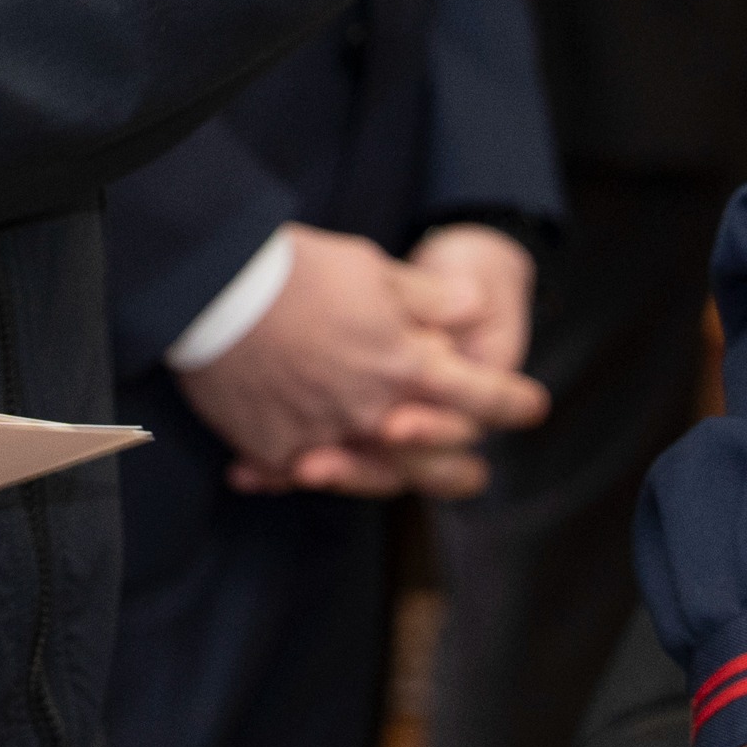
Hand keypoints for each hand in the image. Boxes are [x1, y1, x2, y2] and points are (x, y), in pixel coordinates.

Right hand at [174, 228, 545, 496]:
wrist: (213, 289)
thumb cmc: (299, 269)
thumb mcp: (375, 268)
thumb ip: (429, 297)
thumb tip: (472, 307)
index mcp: (406, 364)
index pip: (477, 394)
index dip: (510, 401)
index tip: (533, 407)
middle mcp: (371, 411)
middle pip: (428, 453)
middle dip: (457, 463)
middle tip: (476, 475)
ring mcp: (322, 436)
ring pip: (366, 471)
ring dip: (385, 476)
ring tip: (394, 477)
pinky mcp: (273, 447)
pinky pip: (297, 471)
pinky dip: (300, 472)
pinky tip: (304, 467)